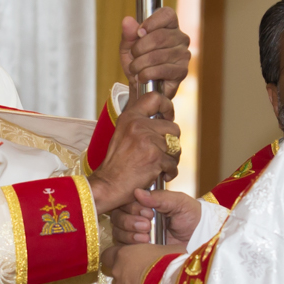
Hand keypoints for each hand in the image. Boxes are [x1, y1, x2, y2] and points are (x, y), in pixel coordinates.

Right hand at [90, 90, 180, 212]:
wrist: (108, 185)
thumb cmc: (116, 165)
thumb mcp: (123, 135)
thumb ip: (140, 124)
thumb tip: (162, 118)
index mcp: (130, 117)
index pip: (155, 98)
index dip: (167, 106)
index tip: (168, 116)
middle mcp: (138, 126)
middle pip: (173, 128)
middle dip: (171, 143)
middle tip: (161, 153)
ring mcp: (148, 141)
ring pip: (176, 147)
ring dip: (171, 159)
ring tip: (158, 165)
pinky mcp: (155, 157)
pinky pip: (173, 163)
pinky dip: (169, 172)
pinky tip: (159, 175)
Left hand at [102, 242, 184, 283]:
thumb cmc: (174, 264)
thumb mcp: (168, 249)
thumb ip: (157, 251)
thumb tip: (165, 253)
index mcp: (124, 256)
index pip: (108, 255)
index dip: (115, 257)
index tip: (125, 260)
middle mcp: (118, 275)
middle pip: (119, 275)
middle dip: (130, 276)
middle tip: (149, 278)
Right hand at [111, 187, 203, 245]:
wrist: (201, 239)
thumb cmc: (193, 218)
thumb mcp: (180, 203)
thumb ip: (160, 197)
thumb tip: (137, 192)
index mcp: (146, 202)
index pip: (126, 201)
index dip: (133, 206)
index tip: (148, 212)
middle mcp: (137, 216)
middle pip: (117, 215)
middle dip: (130, 220)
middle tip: (147, 224)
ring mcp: (135, 232)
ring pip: (117, 230)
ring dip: (129, 232)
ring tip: (147, 236)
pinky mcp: (135, 248)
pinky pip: (120, 245)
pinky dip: (129, 243)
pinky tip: (145, 243)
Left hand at [120, 8, 191, 98]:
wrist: (142, 86)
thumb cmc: (138, 62)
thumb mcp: (128, 47)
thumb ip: (128, 33)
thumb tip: (127, 20)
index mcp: (169, 26)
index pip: (167, 14)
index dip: (151, 22)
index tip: (139, 33)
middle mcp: (180, 38)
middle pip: (159, 36)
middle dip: (139, 49)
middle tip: (133, 57)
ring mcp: (183, 54)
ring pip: (158, 55)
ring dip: (140, 64)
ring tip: (135, 69)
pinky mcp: (182, 71)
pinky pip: (162, 70)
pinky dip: (146, 74)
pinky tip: (142, 77)